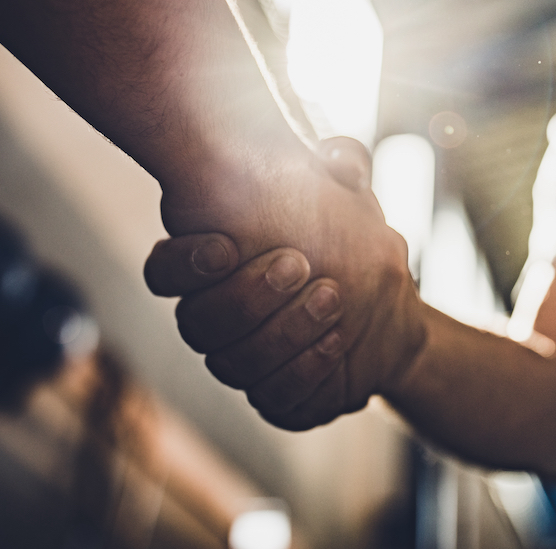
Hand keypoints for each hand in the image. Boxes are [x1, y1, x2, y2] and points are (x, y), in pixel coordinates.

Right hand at [146, 138, 426, 429]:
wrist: (390, 304)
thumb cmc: (352, 239)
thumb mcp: (351, 196)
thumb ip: (341, 166)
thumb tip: (337, 156)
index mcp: (212, 265)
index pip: (165, 271)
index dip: (185, 264)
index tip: (227, 245)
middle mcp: (217, 319)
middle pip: (197, 322)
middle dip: (246, 295)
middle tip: (298, 264)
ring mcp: (242, 362)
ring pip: (232, 364)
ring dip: (282, 331)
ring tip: (331, 298)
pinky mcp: (275, 398)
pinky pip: (273, 399)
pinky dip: (302, 372)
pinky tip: (335, 344)